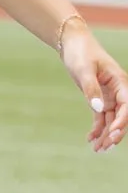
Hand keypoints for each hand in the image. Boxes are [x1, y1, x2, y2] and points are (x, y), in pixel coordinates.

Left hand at [60, 26, 127, 151]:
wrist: (71, 43)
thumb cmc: (81, 52)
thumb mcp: (84, 70)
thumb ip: (91, 89)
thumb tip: (98, 109)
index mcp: (120, 82)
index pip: (126, 106)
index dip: (122, 122)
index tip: (113, 134)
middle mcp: (118, 90)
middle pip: (121, 116)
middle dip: (115, 133)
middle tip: (105, 148)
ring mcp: (108, 95)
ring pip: (111, 119)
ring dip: (106, 134)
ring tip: (97, 150)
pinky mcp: (98, 98)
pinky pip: (100, 117)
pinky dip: (97, 128)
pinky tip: (90, 139)